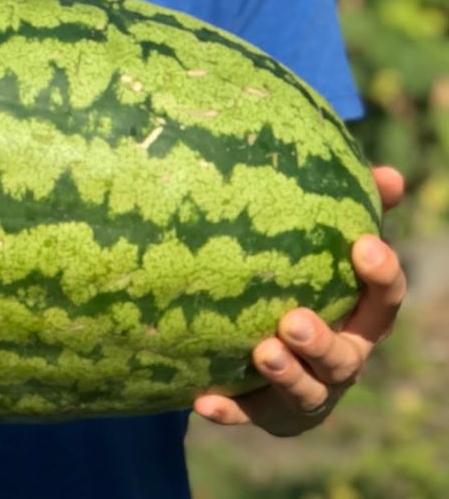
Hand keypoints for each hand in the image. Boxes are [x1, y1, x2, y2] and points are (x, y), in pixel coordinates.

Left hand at [194, 166, 406, 435]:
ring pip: (306, 391)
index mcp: (361, 322)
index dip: (381, 275)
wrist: (276, 368)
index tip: (362, 244)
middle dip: (323, 341)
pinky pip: (248, 414)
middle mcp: (342, 361)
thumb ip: (352, 216)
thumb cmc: (310, 294)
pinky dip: (228, 410)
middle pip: (344, 357)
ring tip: (263, 352)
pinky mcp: (268, 413)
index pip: (385, 302)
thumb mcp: (330, 260)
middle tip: (294, 319)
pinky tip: (200, 401)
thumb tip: (389, 174)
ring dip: (285, 373)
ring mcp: (308, 392)